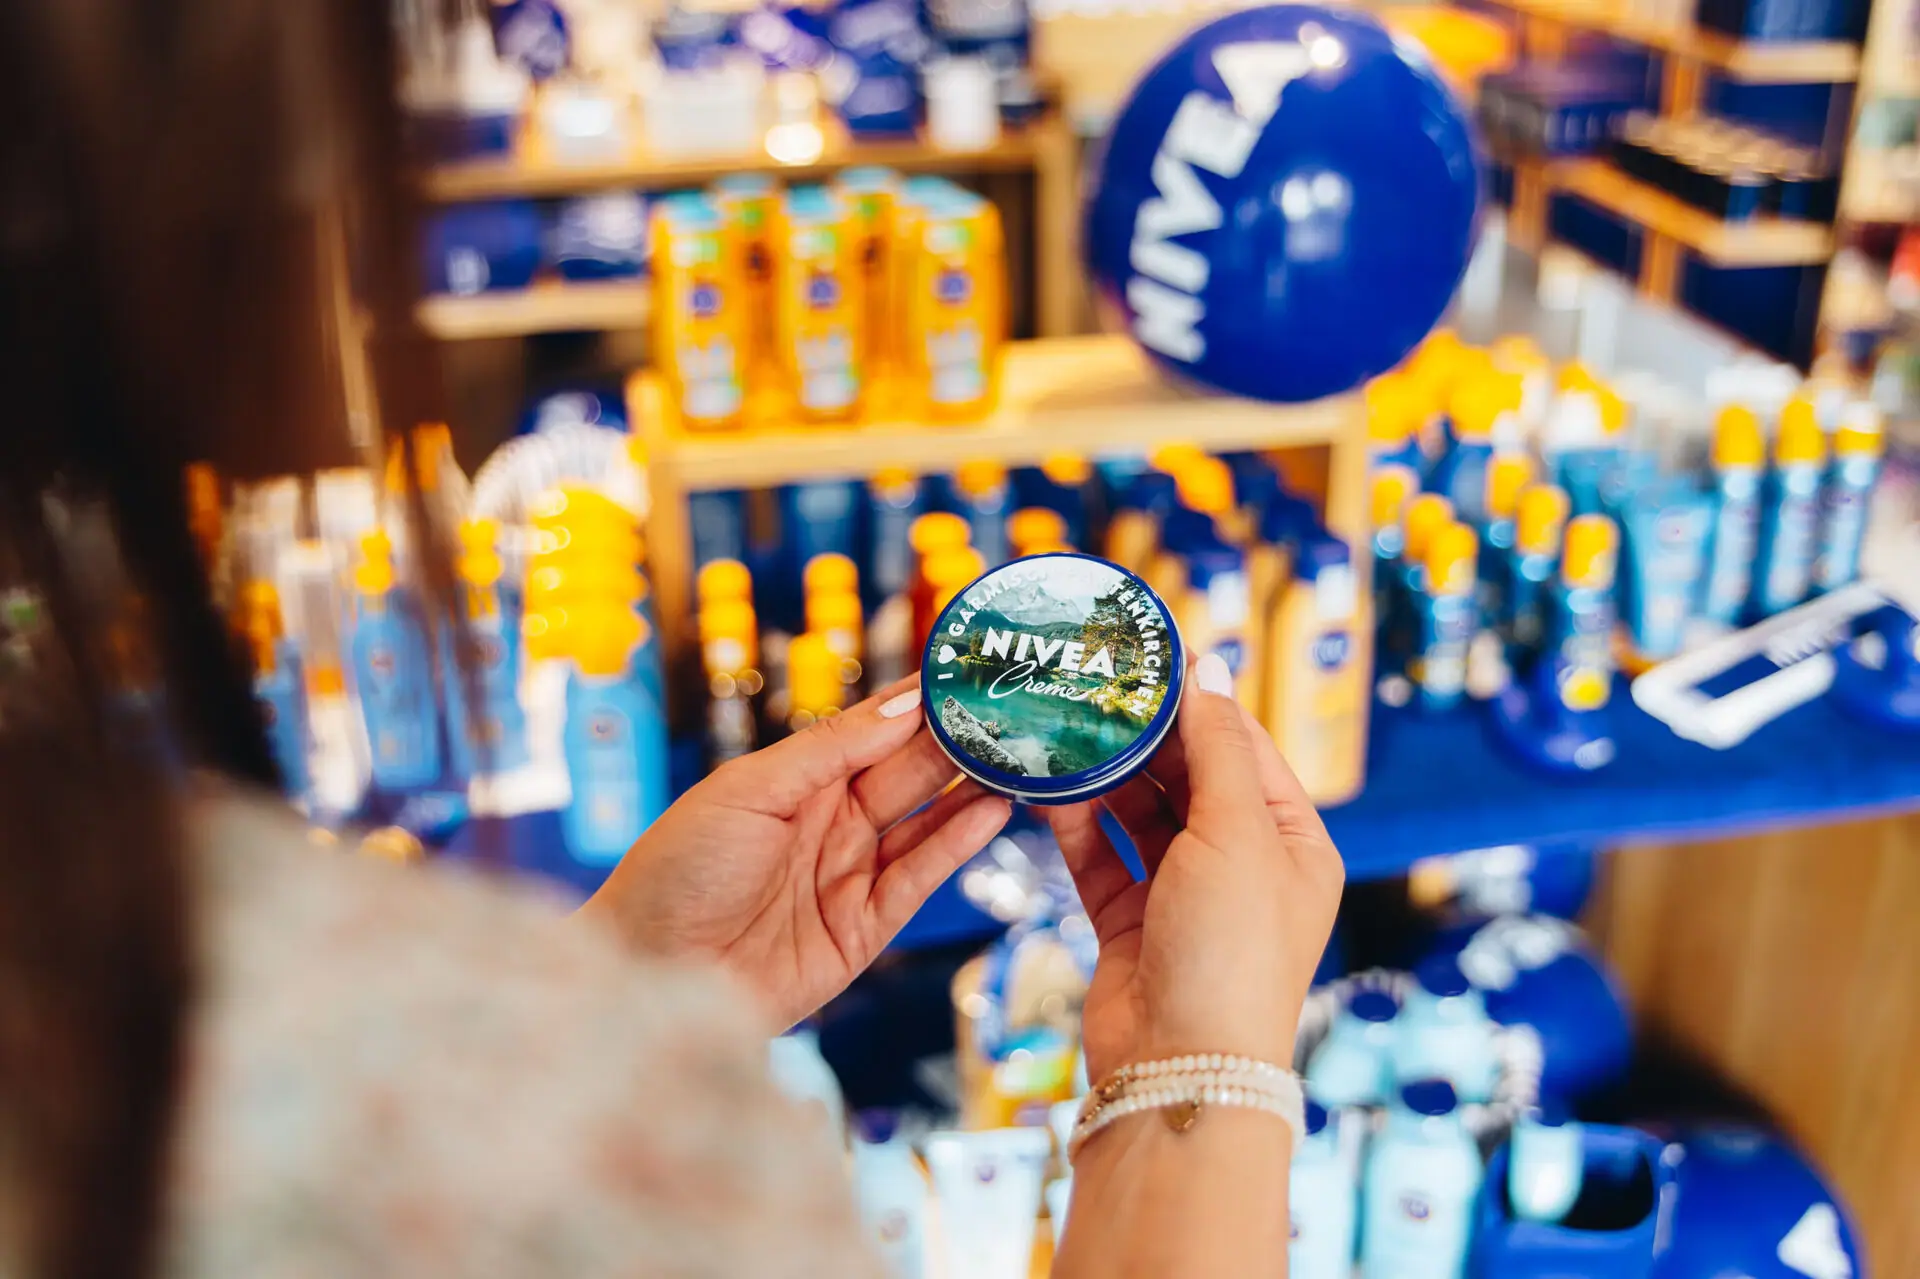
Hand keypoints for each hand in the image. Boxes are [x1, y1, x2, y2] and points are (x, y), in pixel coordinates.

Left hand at [585, 676, 1012, 1028]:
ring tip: (1019, 755)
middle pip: (906, 771)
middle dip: (956, 739)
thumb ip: (830, 748)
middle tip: (1012, 707)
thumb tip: (904, 704)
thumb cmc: (677, 870)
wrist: (651, 971)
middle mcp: (829, 822)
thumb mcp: (749, 790)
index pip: (871, 730)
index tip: (968, 669)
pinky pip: (920, 878)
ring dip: (969, 788)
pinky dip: (956, 843)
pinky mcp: (864, 929)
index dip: (918, 702)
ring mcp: (849, 874)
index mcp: (795, 780)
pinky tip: (990, 810)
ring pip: (924, 821)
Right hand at [1042, 654, 1342, 1081]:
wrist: (1180, 1068)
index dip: (1200, 701)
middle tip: (1092, 683)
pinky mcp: (1130, 925)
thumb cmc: (1231, 951)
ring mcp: (1184, 897)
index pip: (1245, 748)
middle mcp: (1243, 867)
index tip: (1149, 657)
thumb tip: (1211, 665)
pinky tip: (1046, 785)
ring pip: (1139, 816)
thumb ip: (1216, 746)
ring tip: (1062, 724)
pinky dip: (1077, 823)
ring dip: (1105, 775)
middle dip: (1144, 735)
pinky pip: (1102, 858)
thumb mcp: (1236, 832)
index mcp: (1293, 843)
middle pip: (1189, 778)